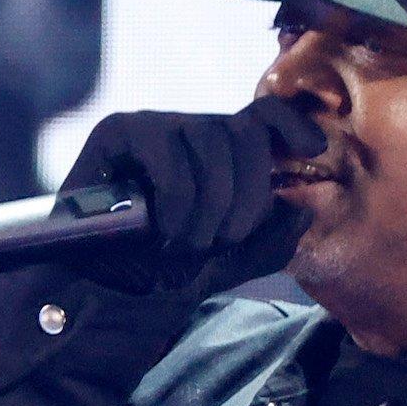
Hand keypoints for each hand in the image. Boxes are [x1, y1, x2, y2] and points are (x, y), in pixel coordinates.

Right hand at [56, 96, 325, 297]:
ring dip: (207, 204)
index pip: (265, 115)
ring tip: (184, 244)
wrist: (93, 290)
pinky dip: (175, 195)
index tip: (313, 150)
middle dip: (246, 194)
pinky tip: (161, 228)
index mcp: (219, 154)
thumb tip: (301, 209)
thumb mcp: (223, 265)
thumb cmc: (152, 272)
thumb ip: (265, 244)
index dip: (292, 125)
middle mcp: (188, 131)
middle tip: (221, 241)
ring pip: (209, 137)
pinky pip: (165, 146)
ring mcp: (152, 126)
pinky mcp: (116, 132)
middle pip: (244, 131)